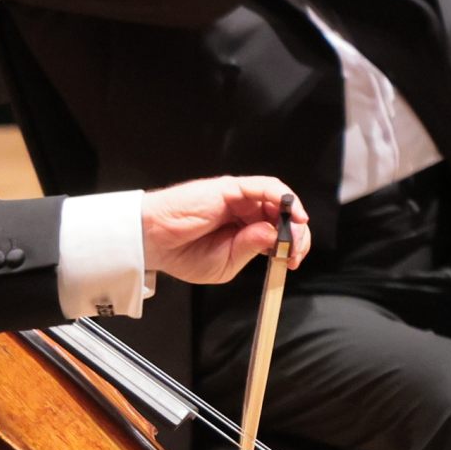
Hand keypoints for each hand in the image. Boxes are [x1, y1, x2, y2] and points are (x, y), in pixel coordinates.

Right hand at [137, 177, 306, 285]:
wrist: (153, 243)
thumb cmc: (182, 253)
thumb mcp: (226, 263)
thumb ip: (251, 248)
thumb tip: (275, 234)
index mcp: (244, 231)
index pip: (278, 233)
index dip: (292, 246)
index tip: (294, 262)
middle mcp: (244, 212)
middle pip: (282, 215)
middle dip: (296, 235)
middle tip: (296, 253)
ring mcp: (238, 198)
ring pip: (277, 199)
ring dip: (293, 217)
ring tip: (295, 236)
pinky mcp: (230, 188)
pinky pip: (264, 186)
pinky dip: (283, 196)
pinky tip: (292, 213)